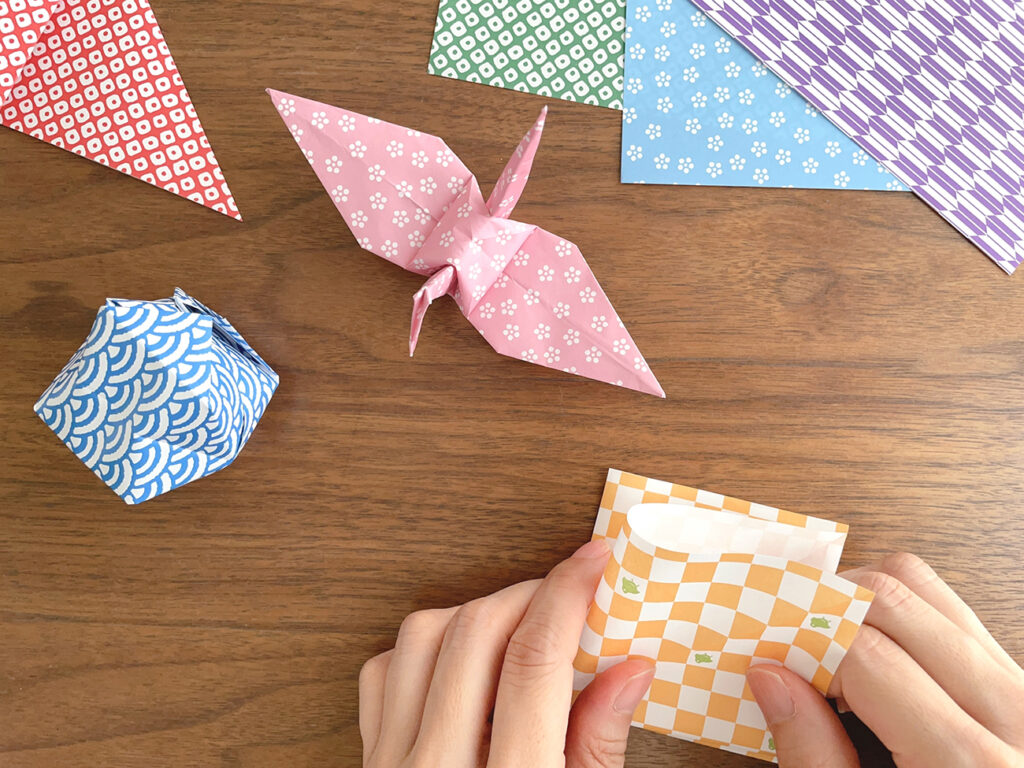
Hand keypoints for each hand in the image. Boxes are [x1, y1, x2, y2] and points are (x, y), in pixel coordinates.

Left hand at [358, 538, 654, 767]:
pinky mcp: (369, 762)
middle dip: (528, 595)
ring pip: (420, 637)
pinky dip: (422, 648)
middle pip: (474, 634)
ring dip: (474, 613)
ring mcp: (391, 765)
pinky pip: (381, 673)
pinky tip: (461, 663)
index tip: (594, 559)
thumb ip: (599, 745)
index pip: (534, 662)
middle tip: (567, 594)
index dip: (567, 595)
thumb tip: (630, 667)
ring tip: (517, 628)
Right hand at [747, 553, 1023, 766]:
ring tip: (824, 648)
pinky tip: (865, 653)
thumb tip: (767, 676)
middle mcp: (1011, 713)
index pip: (866, 654)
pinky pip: (947, 608)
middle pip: (892, 598)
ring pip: (922, 585)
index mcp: (971, 766)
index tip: (762, 655)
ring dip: (856, 598)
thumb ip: (813, 756)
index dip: (799, 645)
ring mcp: (1023, 690)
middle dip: (822, 607)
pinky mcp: (1019, 681)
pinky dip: (893, 611)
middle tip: (785, 647)